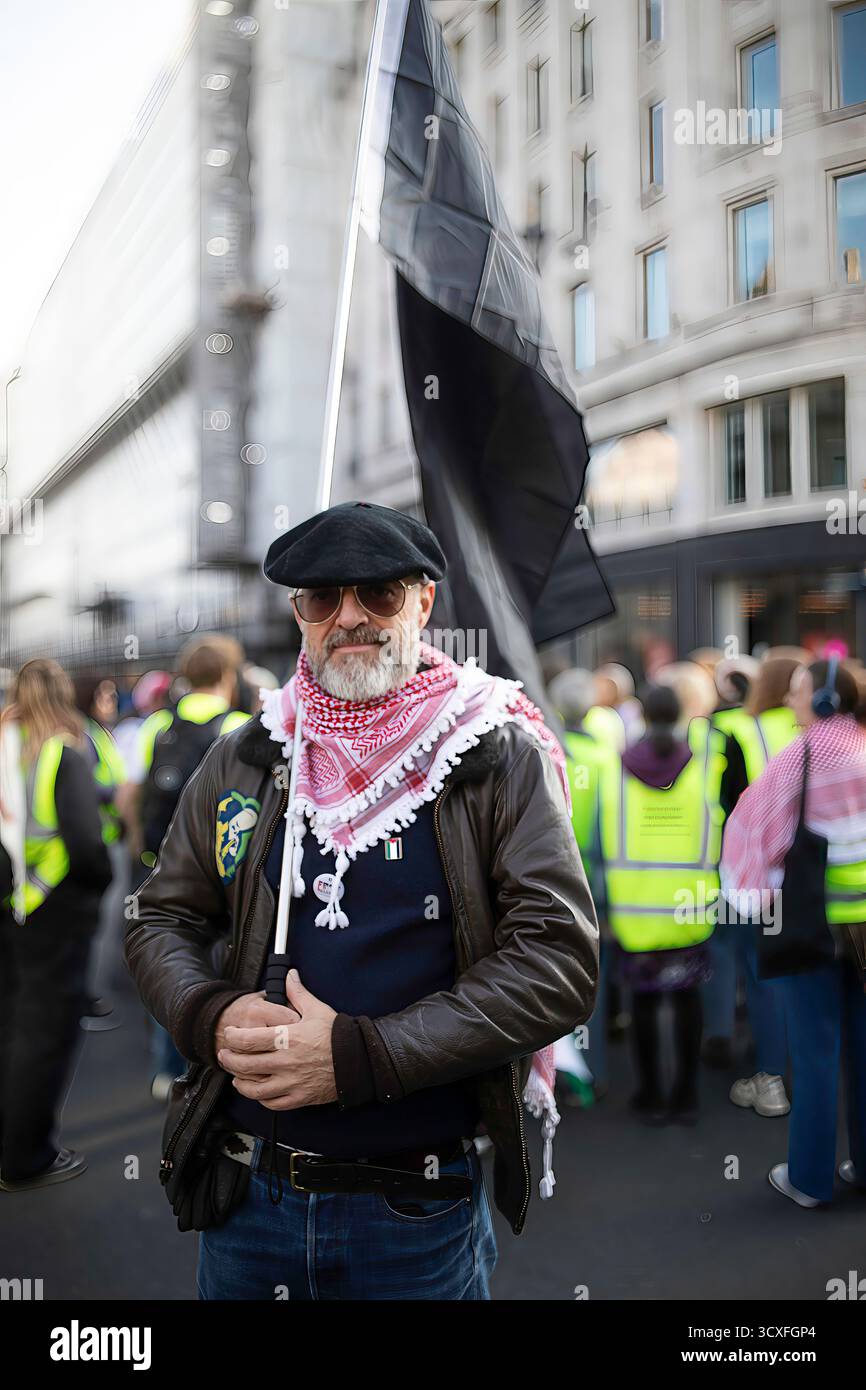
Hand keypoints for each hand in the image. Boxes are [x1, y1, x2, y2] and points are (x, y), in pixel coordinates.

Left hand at [217, 970, 337, 1109]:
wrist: (359, 1060)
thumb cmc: (338, 1035)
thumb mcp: (317, 1009)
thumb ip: (298, 993)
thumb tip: (290, 975)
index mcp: (286, 1039)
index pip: (247, 1040)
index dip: (232, 1038)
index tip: (230, 1034)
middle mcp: (285, 1063)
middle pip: (244, 1065)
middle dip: (228, 1059)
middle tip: (224, 1054)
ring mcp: (290, 1083)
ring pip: (253, 1089)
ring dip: (240, 1082)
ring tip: (236, 1075)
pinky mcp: (298, 1098)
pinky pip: (271, 1103)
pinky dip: (259, 1098)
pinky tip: (257, 1091)